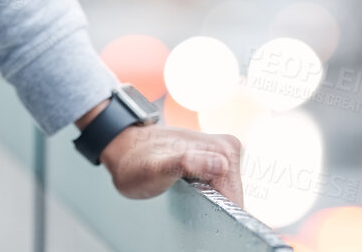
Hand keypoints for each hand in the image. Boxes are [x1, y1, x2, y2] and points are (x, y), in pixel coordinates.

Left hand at [99, 121, 243, 207]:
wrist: (125, 149)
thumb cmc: (136, 162)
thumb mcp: (156, 168)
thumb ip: (185, 164)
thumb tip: (220, 164)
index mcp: (223, 149)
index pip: (236, 197)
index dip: (220, 214)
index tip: (198, 213)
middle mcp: (228, 147)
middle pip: (234, 196)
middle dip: (215, 207)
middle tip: (188, 203)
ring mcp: (223, 153)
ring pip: (229, 194)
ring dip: (211, 203)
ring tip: (187, 196)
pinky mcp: (217, 160)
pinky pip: (223, 188)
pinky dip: (210, 197)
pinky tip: (192, 193)